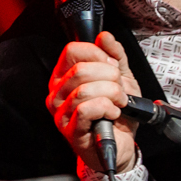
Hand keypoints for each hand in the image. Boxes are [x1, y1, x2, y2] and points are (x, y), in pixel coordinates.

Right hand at [46, 31, 139, 174]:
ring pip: (84, 90)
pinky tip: (113, 113)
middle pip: (80, 69)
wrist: (123, 144)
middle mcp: (58, 92)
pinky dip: (106, 108)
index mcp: (66, 76)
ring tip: (118, 102)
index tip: (113, 66)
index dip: (98, 54)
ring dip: (111, 94)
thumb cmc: (117, 113)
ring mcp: (61, 112)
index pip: (72, 50)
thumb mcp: (122, 78)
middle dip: (109, 76)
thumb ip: (116, 56)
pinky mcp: (70, 130)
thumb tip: (105, 37)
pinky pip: (86, 109)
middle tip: (119, 89)